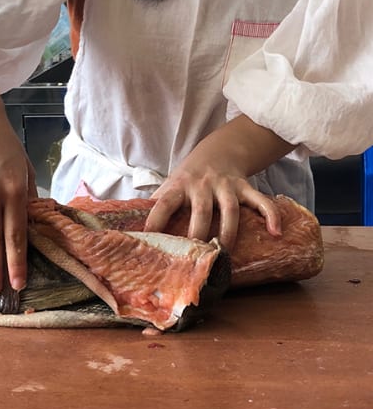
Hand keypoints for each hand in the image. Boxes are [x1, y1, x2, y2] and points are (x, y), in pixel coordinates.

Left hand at [144, 116, 291, 248]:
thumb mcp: (169, 186)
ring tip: (226, 253)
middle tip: (198, 257)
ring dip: (229, 232)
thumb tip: (133, 230)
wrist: (217, 152)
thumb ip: (155, 206)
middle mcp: (202, 186)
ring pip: (230, 210)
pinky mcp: (245, 187)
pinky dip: (271, 215)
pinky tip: (276, 233)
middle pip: (202, 211)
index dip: (156, 219)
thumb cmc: (187, 179)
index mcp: (179, 187)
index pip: (164, 203)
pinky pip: (260, 201)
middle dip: (199, 232)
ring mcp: (225, 186)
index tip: (150, 237)